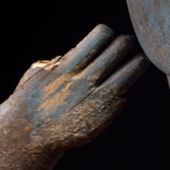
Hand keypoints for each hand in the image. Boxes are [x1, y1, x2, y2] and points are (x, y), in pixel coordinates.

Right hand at [14, 24, 146, 149]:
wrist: (31, 134)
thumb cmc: (33, 99)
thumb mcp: (39, 72)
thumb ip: (62, 60)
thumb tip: (79, 49)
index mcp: (69, 66)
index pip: (102, 35)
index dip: (107, 35)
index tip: (105, 41)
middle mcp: (86, 80)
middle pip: (121, 48)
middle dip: (126, 44)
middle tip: (126, 48)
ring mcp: (99, 99)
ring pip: (132, 70)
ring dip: (137, 63)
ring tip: (136, 62)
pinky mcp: (106, 116)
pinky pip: (126, 95)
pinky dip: (125, 90)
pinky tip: (118, 90)